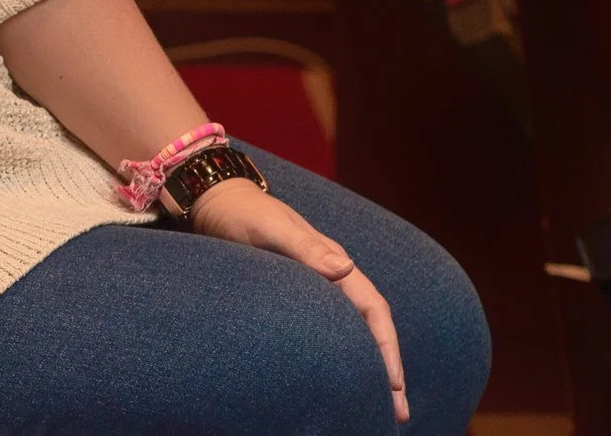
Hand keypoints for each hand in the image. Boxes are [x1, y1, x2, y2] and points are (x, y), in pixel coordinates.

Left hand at [191, 178, 409, 424]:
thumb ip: (306, 248)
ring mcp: (313, 284)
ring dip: (367, 364)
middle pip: (369, 326)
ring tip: (376, 403)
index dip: (386, 347)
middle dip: (386, 367)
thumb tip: (346, 269)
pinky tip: (338, 374)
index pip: (373, 308)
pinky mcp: (294, 293)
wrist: (213, 199)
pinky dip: (341, 353)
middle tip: (397, 411)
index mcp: (332, 261)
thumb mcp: (271, 228)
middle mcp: (330, 274)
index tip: (394, 384)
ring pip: (351, 330)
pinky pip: (328, 328)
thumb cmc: (241, 212)